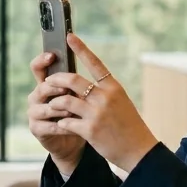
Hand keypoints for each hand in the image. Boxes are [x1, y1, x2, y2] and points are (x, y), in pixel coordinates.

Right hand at [27, 51, 86, 173]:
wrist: (74, 139)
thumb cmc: (78, 113)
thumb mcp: (79, 95)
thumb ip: (77, 83)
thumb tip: (88, 63)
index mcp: (46, 84)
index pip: (37, 68)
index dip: (42, 60)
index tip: (52, 55)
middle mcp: (36, 96)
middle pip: (42, 88)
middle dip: (56, 88)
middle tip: (68, 88)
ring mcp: (34, 113)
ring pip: (46, 108)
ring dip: (61, 110)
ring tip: (74, 112)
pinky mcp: (36, 129)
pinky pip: (49, 126)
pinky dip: (63, 127)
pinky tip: (75, 128)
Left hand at [43, 34, 159, 172]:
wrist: (139, 150)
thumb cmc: (129, 126)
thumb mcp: (121, 102)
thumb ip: (103, 92)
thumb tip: (80, 86)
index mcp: (114, 87)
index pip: (95, 62)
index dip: (81, 48)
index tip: (70, 36)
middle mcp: (105, 97)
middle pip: (72, 80)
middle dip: (56, 79)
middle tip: (48, 81)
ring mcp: (97, 113)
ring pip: (65, 100)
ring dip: (55, 102)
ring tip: (52, 105)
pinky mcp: (90, 130)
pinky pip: (66, 121)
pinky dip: (61, 122)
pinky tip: (62, 124)